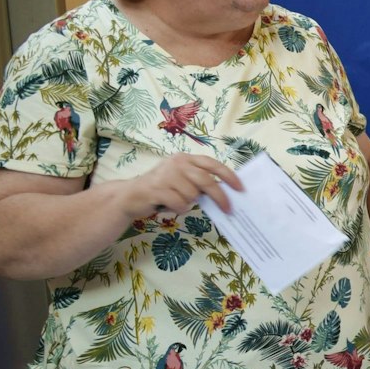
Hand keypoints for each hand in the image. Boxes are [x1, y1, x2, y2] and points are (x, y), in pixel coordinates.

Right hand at [122, 154, 242, 217]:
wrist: (129, 196)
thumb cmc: (160, 189)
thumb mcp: (180, 180)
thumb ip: (198, 181)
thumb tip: (224, 193)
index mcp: (185, 159)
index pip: (212, 164)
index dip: (228, 176)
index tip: (240, 188)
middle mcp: (176, 163)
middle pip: (206, 181)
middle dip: (220, 196)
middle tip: (228, 209)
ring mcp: (165, 175)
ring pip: (192, 195)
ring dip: (188, 203)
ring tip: (176, 201)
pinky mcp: (156, 189)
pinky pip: (180, 203)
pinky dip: (179, 208)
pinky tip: (169, 206)